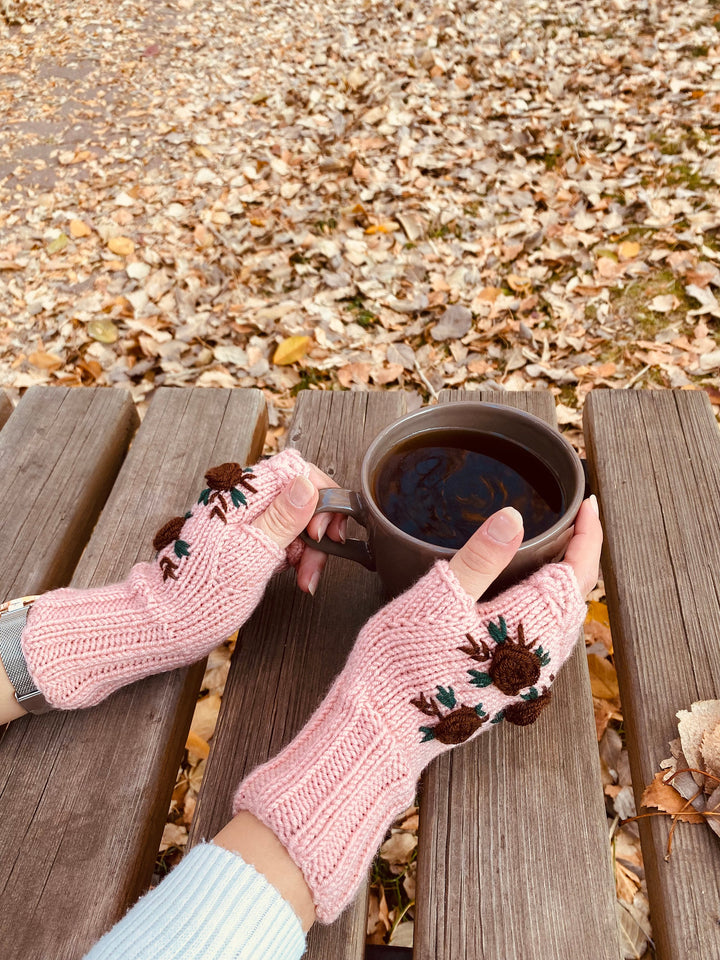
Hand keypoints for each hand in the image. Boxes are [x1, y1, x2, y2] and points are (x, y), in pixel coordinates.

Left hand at [20, 450, 343, 709]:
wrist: (167, 621)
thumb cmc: (203, 594)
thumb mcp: (254, 556)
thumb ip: (283, 517)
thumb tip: (307, 484)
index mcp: (241, 495)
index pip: (297, 469)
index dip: (320, 497)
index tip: (323, 532)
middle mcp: (240, 499)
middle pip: (298, 495)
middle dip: (315, 529)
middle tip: (316, 562)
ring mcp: (240, 517)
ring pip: (292, 517)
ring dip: (306, 546)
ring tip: (303, 577)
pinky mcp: (239, 536)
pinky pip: (277, 533)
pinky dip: (290, 553)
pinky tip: (290, 574)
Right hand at [234, 498, 599, 921]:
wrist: (382, 728)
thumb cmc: (404, 663)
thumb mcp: (439, 597)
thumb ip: (481, 556)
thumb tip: (513, 517)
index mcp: (529, 627)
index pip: (576, 572)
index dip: (587, 534)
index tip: (588, 505)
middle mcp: (538, 657)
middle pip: (574, 598)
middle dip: (579, 557)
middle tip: (573, 522)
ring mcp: (523, 679)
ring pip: (559, 622)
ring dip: (561, 586)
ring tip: (552, 554)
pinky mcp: (505, 690)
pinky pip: (541, 642)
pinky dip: (542, 610)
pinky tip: (519, 600)